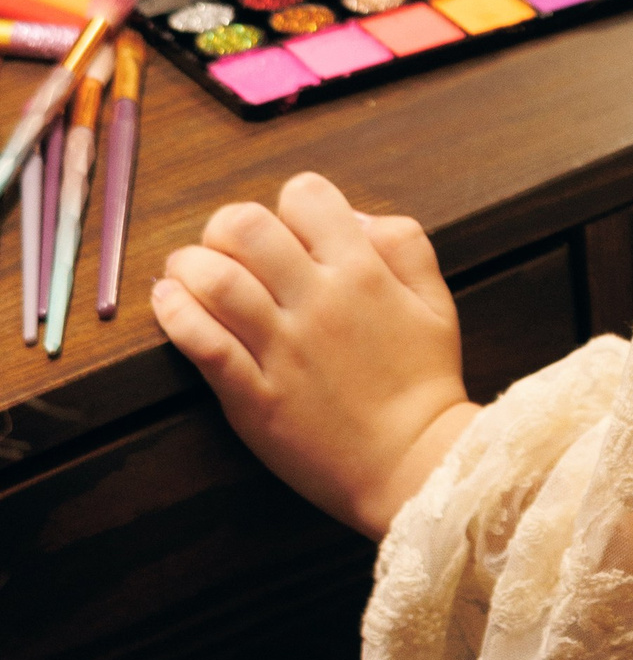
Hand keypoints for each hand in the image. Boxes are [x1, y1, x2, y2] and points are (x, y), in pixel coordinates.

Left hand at [151, 170, 477, 535]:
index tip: (286, 229)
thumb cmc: (424, 382)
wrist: (414, 464)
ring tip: (183, 271)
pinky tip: (168, 301)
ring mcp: (284, 349)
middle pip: (247, 227)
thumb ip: (403, 243)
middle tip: (223, 246)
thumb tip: (352, 218)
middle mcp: (319, 300)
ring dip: (189, 264)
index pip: (306, 196)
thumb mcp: (436, 299)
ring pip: (217, 281)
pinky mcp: (255, 398)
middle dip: (226, 226)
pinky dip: (176, 314)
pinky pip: (204, 345)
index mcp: (363, 270)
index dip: (290, 203)